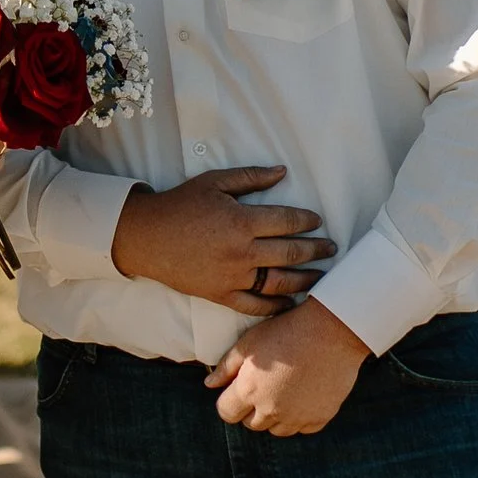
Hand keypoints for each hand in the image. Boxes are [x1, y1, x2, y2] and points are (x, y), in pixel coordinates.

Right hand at [112, 166, 335, 316]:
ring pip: (279, 281)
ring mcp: (232, 277)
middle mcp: (241, 252)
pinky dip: (277, 306)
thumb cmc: (180, 205)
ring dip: (305, 279)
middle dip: (316, 250)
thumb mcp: (214, 182)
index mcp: (241, 221)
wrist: (147, 238)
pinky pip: (255, 305)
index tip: (317, 221)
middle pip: (291, 253)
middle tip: (331, 248)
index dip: (307, 221)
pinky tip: (292, 302)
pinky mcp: (221, 294)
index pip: (287, 222)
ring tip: (321, 276)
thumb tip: (283, 172)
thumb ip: (251, 177)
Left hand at [206, 299, 368, 435]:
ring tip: (283, 390)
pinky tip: (303, 396)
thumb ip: (226, 367)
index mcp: (249, 392)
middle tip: (264, 386)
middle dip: (252, 409)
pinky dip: (300, 417)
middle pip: (252, 423)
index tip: (238, 390)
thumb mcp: (249, 343)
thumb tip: (210, 384)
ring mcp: (296, 417)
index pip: (226, 413)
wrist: (332, 331)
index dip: (229, 402)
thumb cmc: (286, 331)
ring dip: (275, 416)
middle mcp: (271, 410)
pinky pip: (302, 428)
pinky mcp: (319, 418)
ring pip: (277, 430)